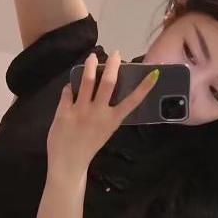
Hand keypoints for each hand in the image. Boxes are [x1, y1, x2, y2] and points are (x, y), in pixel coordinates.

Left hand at [46, 50, 158, 181]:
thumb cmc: (88, 148)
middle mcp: (98, 114)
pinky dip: (70, 87)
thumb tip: (101, 90)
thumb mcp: (103, 131)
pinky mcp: (64, 112)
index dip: (144, 87)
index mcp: (112, 121)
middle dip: (113, 65)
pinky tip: (70, 88)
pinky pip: (67, 91)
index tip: (154, 73)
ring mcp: (80, 112)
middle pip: (108, 83)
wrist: (68, 164)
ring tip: (92, 56)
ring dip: (90, 66)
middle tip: (115, 53)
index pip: (132, 102)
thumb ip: (104, 113)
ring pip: (87, 81)